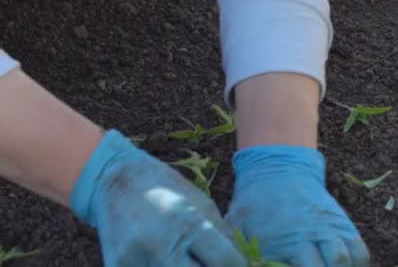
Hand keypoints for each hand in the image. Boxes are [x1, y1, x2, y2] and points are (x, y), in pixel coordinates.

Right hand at [70, 130, 245, 266]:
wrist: (114, 179)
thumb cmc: (167, 190)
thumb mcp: (201, 204)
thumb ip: (222, 236)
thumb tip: (242, 262)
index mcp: (187, 223)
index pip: (225, 262)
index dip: (238, 266)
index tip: (239, 265)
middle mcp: (161, 245)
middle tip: (209, 262)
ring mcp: (136, 261)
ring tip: (185, 257)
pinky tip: (165, 259)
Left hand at [226, 145, 369, 266]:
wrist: (277, 169)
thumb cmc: (253, 205)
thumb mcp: (238, 229)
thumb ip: (242, 254)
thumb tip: (233, 264)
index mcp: (284, 241)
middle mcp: (312, 235)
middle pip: (334, 266)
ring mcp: (331, 229)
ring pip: (350, 260)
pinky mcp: (343, 224)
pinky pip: (361, 252)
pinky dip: (356, 264)